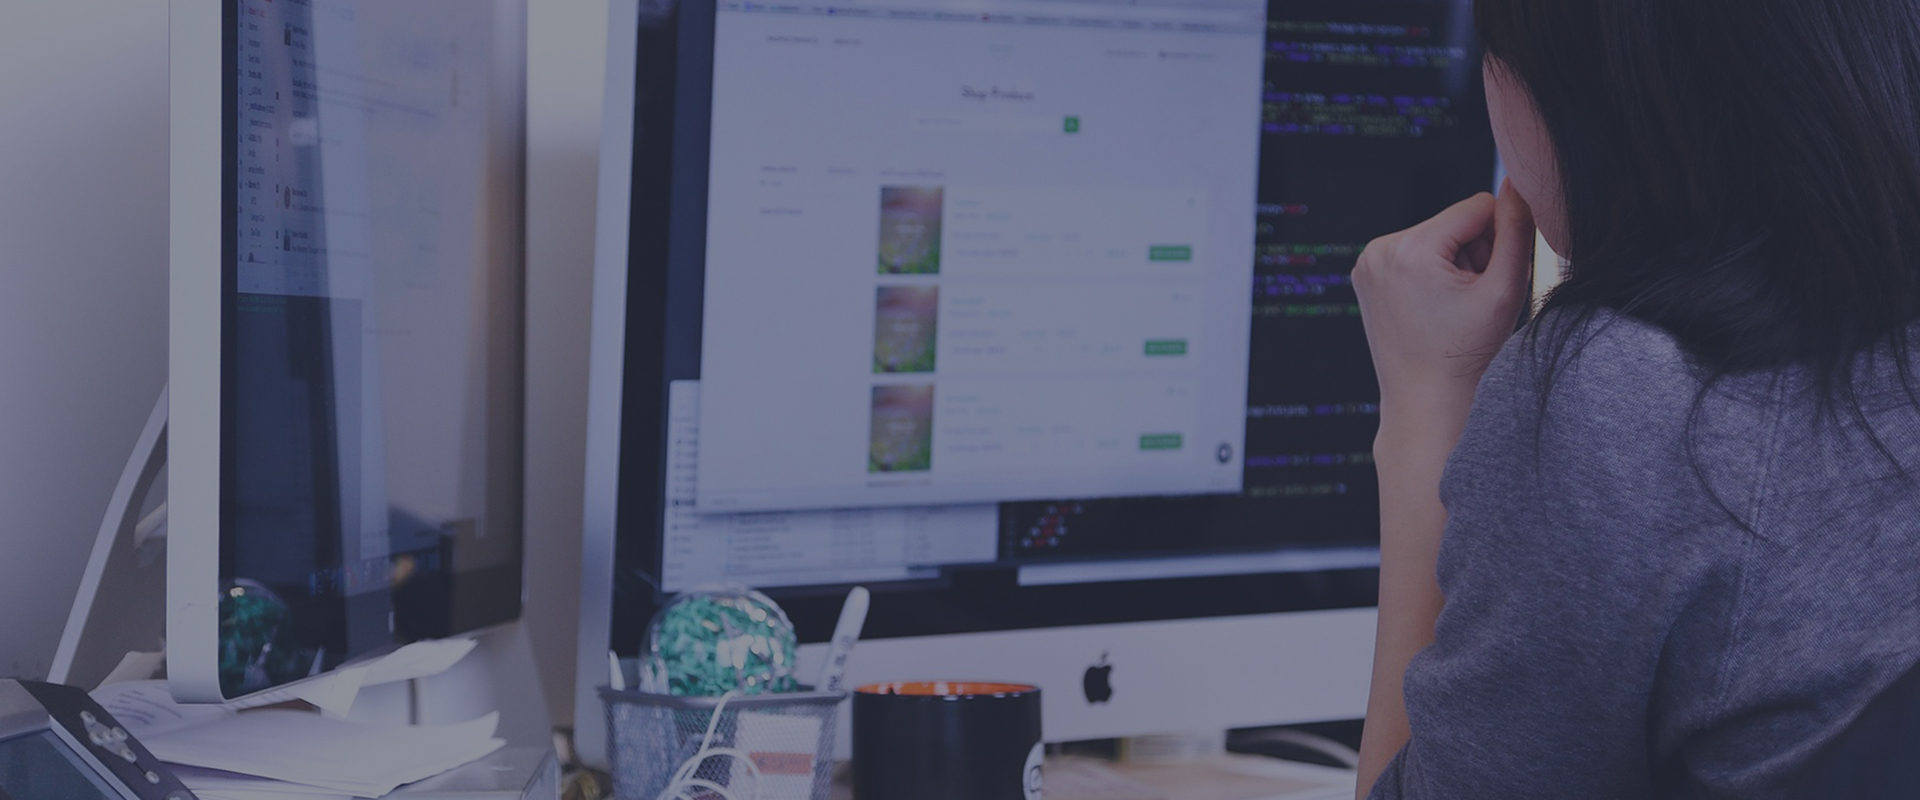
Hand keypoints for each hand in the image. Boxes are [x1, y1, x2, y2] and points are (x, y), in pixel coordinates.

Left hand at [1353, 181, 1534, 445]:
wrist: (1425, 400)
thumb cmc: (1467, 352)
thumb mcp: (1504, 289)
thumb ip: (1517, 230)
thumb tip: (1519, 182)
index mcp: (1409, 249)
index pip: (1478, 206)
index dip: (1499, 239)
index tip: (1492, 278)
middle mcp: (1378, 249)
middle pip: (1453, 222)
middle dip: (1472, 253)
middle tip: (1469, 300)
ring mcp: (1366, 262)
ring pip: (1436, 237)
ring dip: (1453, 263)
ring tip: (1451, 307)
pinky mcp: (1365, 275)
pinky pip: (1414, 253)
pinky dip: (1431, 273)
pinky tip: (1433, 307)